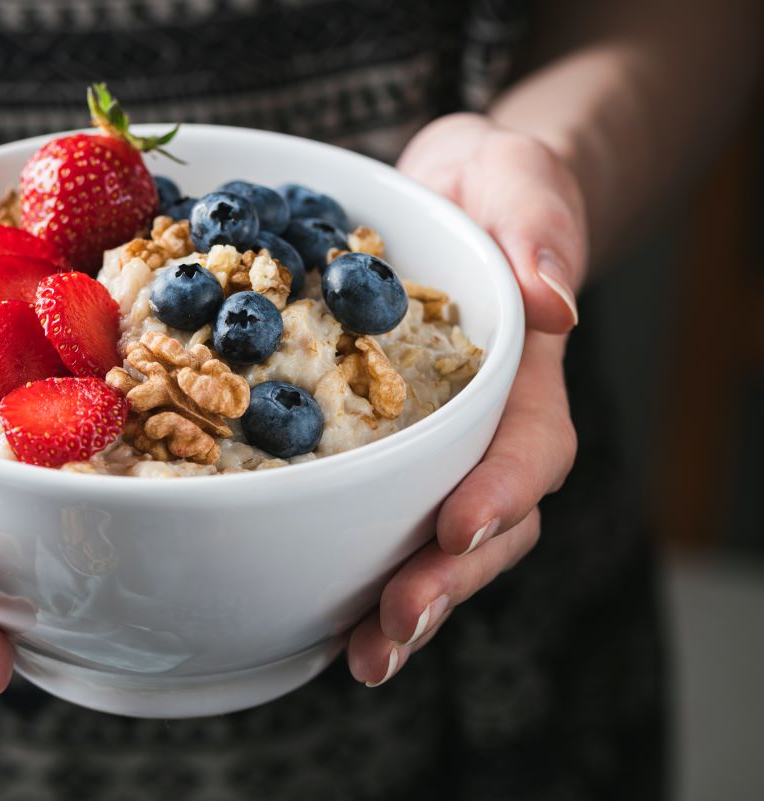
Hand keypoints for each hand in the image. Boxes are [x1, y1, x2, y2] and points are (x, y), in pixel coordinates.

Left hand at [347, 113, 582, 684]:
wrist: (443, 196)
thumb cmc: (489, 188)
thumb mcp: (517, 179)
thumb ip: (541, 227)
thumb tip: (554, 300)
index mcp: (524, 378)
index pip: (529, 450)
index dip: (501, 495)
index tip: (459, 526)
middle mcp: (484, 431)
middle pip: (486, 527)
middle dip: (445, 582)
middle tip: (394, 628)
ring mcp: (435, 452)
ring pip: (433, 544)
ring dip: (403, 606)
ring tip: (364, 656)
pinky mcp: (381, 453)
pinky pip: (376, 520)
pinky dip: (354, 572)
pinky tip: (321, 618)